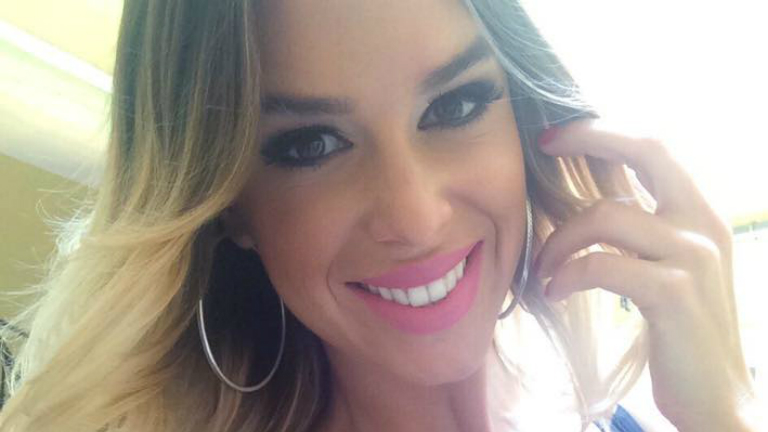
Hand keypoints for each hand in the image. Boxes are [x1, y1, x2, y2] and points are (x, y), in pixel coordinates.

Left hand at [533, 119, 755, 430]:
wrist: (716, 395)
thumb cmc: (683, 331)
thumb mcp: (670, 267)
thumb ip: (642, 231)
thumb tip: (592, 201)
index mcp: (701, 215)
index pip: (655, 148)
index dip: (604, 132)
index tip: (557, 134)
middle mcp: (703, 225)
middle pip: (646, 152)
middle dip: (587, 138)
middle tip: (542, 146)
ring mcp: (691, 256)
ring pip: (603, 216)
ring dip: (558, 241)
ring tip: (544, 270)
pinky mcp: (672, 292)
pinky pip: (599, 264)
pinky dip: (565, 275)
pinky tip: (554, 292)